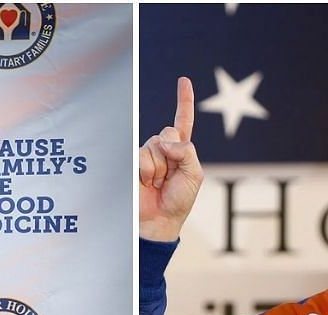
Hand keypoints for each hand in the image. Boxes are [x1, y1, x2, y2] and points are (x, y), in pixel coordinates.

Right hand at [138, 76, 203, 241]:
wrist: (159, 220)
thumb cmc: (178, 200)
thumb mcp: (195, 174)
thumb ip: (187, 151)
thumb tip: (164, 139)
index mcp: (181, 150)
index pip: (183, 121)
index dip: (184, 101)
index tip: (183, 81)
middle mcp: (163, 149)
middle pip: (167, 132)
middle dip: (172, 155)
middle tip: (169, 177)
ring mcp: (147, 156)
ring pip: (155, 145)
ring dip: (160, 168)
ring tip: (157, 183)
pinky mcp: (133, 163)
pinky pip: (143, 157)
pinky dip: (148, 171)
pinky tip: (147, 184)